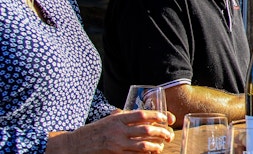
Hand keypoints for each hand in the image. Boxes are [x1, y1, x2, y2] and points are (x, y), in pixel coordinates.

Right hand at [46, 110, 174, 153]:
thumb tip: (132, 113)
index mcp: (118, 119)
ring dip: (156, 145)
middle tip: (168, 134)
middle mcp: (119, 130)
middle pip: (146, 130)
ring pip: (143, 145)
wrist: (73, 145)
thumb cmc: (91, 131)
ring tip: (162, 145)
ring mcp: (117, 144)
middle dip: (161, 132)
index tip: (166, 118)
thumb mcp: (106, 120)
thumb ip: (119, 117)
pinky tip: (151, 153)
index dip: (157, 115)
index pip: (142, 114)